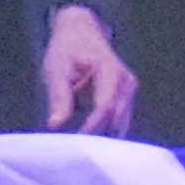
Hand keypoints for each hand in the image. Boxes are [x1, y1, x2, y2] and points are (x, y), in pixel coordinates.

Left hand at [38, 4, 139, 137]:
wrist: (81, 32)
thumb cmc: (67, 49)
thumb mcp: (56, 68)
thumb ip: (59, 96)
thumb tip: (55, 125)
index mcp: (110, 70)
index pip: (105, 107)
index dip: (91, 127)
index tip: (73, 143)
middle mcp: (126, 82)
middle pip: (116, 119)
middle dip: (97, 137)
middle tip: (75, 153)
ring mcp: (129, 91)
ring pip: (120, 125)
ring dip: (102, 136)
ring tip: (80, 148)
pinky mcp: (126, 99)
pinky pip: (118, 122)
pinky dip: (104, 132)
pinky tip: (88, 140)